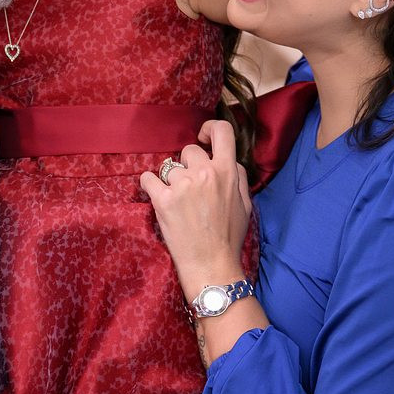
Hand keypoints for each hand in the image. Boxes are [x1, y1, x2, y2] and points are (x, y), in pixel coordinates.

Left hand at [139, 120, 249, 296]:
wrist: (211, 265)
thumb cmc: (229, 236)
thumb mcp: (245, 204)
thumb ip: (237, 176)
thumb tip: (227, 159)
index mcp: (227, 172)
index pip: (223, 131)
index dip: (211, 128)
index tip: (204, 138)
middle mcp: (204, 173)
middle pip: (189, 150)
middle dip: (187, 165)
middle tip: (190, 188)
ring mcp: (182, 185)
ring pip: (168, 167)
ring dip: (170, 180)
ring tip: (177, 202)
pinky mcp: (162, 199)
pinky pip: (147, 178)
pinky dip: (149, 186)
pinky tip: (156, 196)